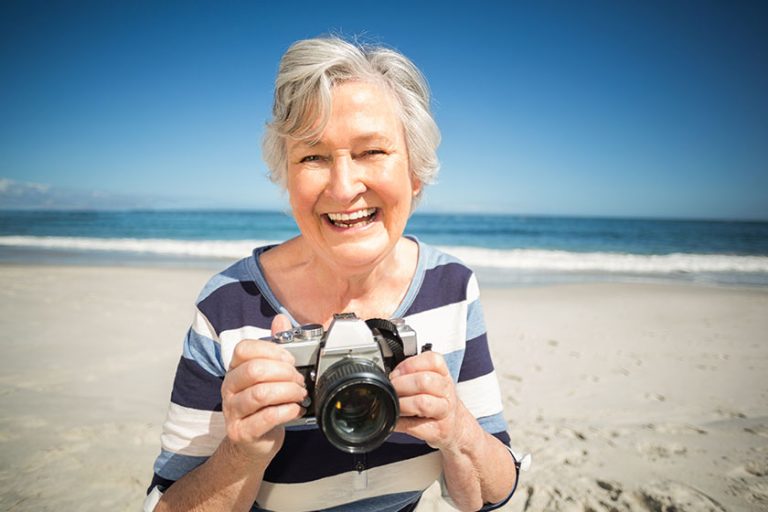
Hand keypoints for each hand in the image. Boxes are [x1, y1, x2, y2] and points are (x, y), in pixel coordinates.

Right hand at [221, 315, 306, 460]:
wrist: (252, 443)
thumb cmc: (262, 406)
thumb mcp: (268, 375)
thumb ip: (274, 347)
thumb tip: (280, 319)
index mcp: (234, 370)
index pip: (244, 349)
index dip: (272, 351)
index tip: (290, 360)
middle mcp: (229, 388)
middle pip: (255, 371)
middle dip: (285, 373)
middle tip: (298, 380)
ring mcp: (233, 411)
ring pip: (261, 394)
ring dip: (288, 392)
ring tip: (299, 395)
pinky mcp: (242, 432)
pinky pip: (267, 417)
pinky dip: (287, 411)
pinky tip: (295, 410)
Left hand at [390, 351, 473, 451]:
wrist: (456, 427)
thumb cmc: (439, 402)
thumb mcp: (433, 382)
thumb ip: (413, 374)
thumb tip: (388, 377)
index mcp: (444, 376)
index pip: (432, 360)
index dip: (409, 365)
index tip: (398, 373)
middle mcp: (447, 392)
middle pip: (424, 381)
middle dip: (401, 385)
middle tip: (393, 390)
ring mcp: (444, 412)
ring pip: (422, 403)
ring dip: (401, 404)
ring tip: (395, 405)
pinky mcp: (438, 431)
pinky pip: (414, 426)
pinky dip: (399, 423)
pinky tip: (396, 420)